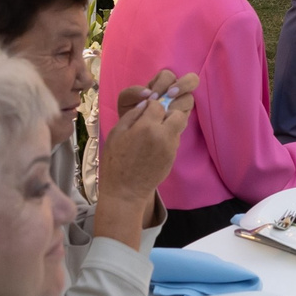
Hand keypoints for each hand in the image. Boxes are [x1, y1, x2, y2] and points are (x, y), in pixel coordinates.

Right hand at [98, 72, 194, 235]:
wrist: (125, 191)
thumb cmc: (115, 161)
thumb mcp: (117, 133)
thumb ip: (132, 115)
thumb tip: (145, 103)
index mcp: (147, 127)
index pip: (158, 104)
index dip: (151, 104)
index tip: (145, 110)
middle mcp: (163, 135)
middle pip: (178, 112)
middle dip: (169, 110)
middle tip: (157, 116)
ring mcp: (171, 147)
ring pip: (180, 125)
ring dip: (171, 122)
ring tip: (157, 128)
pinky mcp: (173, 157)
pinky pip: (176, 138)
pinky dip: (169, 136)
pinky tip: (155, 143)